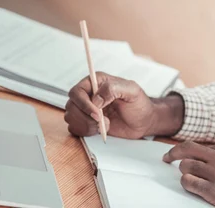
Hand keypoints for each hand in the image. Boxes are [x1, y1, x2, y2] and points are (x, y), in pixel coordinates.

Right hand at [64, 72, 183, 138]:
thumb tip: (96, 99)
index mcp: (97, 82)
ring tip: (105, 124)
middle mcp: (88, 94)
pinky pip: (74, 128)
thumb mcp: (132, 91)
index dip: (83, 104)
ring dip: (87, 125)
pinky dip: (86, 131)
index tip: (97, 113)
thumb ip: (113, 89)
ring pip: (71, 118)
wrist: (143, 121)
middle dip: (87, 118)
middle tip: (104, 121)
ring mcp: (86, 109)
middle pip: (72, 106)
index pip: (77, 91)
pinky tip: (100, 129)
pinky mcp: (86, 122)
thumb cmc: (139, 104)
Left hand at [163, 141, 214, 207]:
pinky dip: (187, 183)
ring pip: (186, 166)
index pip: (202, 146)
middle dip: (174, 153)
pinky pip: (189, 183)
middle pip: (188, 149)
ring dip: (183, 172)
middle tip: (167, 158)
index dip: (191, 151)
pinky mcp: (214, 192)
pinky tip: (191, 186)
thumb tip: (213, 154)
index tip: (183, 154)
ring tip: (186, 176)